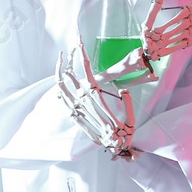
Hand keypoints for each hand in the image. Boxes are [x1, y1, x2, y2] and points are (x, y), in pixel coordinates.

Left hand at [56, 44, 135, 159]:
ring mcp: (79, 111)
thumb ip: (127, 101)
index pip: (88, 72)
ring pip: (63, 88)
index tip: (79, 42)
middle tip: (68, 48)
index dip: (82, 55)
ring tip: (61, 62)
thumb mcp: (131, 115)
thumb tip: (122, 89)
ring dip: (60, 74)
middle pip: (72, 77)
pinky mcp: (76, 119)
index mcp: (99, 99)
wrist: (115, 149)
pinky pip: (64, 103)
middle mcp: (86, 103)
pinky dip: (61, 94)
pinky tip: (60, 88)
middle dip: (69, 60)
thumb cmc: (125, 132)